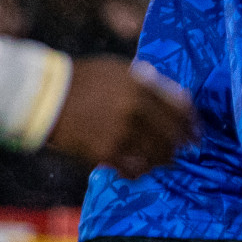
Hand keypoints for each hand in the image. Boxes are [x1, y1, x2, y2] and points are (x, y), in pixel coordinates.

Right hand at [46, 58, 195, 177]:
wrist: (46, 96)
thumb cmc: (83, 80)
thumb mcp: (119, 70)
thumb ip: (147, 83)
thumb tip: (172, 96)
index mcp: (142, 86)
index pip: (181, 108)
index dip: (192, 123)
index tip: (196, 132)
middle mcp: (136, 110)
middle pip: (173, 135)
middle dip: (181, 146)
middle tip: (183, 152)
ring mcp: (122, 133)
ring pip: (157, 155)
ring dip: (162, 161)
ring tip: (163, 163)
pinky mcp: (106, 152)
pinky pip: (133, 169)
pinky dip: (139, 172)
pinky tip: (139, 170)